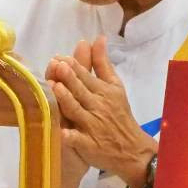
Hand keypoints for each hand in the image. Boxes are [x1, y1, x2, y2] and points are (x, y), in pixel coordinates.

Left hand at [46, 37, 156, 187]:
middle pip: (81, 90)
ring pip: (77, 111)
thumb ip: (102, 63)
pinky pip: (78, 140)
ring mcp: (92, 126)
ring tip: (55, 87)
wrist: (132, 149)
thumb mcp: (115, 86)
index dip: (74, 67)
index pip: (86, 76)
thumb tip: (97, 38)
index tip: (60, 57)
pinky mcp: (88, 145)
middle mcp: (97, 107)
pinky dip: (70, 137)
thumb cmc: (119, 114)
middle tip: (57, 65)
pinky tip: (61, 132)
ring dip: (67, 100)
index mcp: (103, 91)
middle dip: (69, 78)